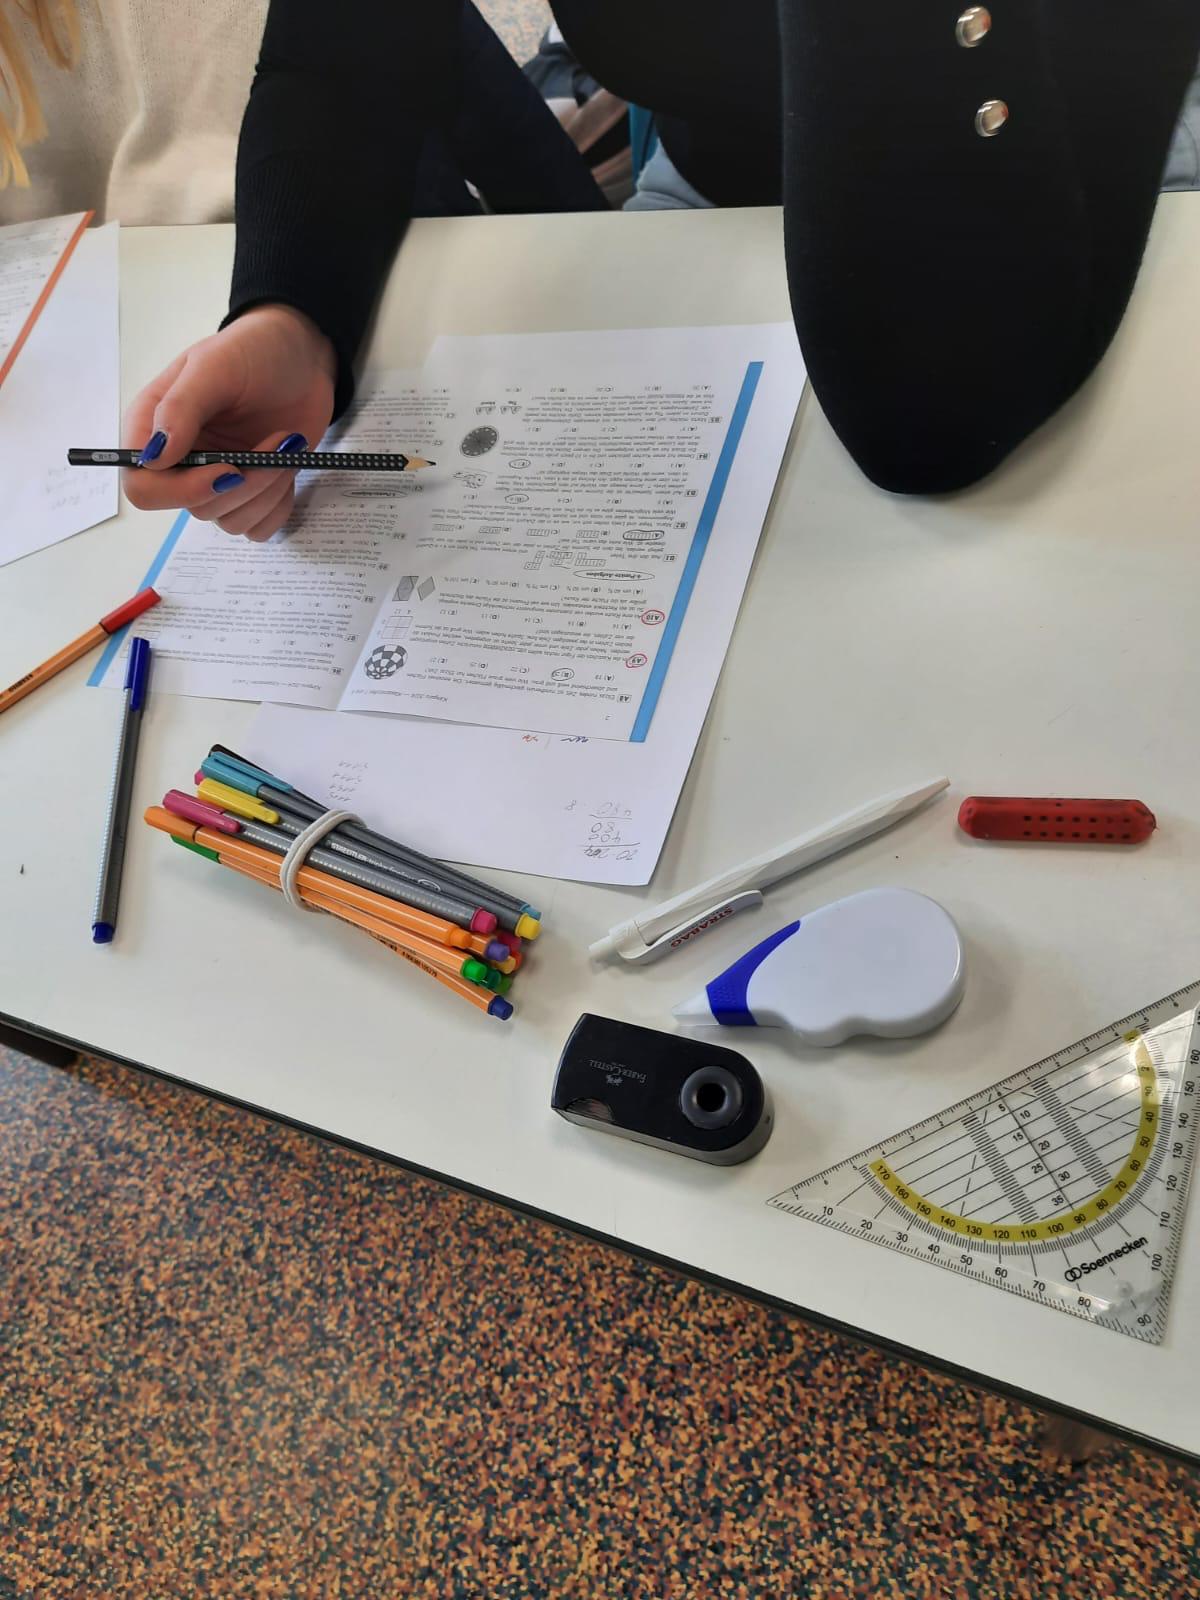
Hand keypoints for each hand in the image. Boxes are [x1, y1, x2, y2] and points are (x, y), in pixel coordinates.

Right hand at [122, 304, 336, 540]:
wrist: (302, 358)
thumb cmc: (254, 352)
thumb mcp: (214, 367)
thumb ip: (181, 408)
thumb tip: (154, 457)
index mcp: (154, 429)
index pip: (143, 486)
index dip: (182, 489)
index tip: (228, 467)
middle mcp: (181, 462)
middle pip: (196, 507)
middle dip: (245, 483)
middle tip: (278, 444)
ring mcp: (216, 479)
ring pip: (231, 521)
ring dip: (268, 490)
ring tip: (286, 445)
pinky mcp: (251, 493)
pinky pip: (258, 528)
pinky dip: (278, 505)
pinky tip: (287, 469)